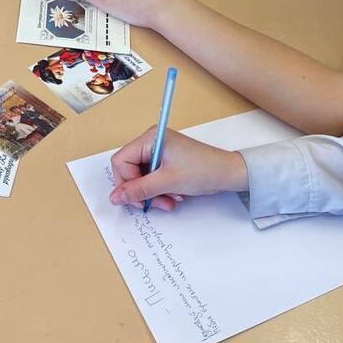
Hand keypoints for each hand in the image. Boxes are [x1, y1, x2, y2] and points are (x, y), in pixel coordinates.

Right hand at [109, 127, 248, 210]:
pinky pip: (153, 180)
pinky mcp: (166, 163)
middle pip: (129, 171)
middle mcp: (152, 142)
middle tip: (154, 204)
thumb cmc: (203, 170)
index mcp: (150, 138)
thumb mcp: (167, 182)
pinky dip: (160, 192)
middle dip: (142, 191)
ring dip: (153, 194)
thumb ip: (138, 190)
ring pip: (141, 179)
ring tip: (170, 201)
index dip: (126, 182)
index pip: (121, 161)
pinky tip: (174, 196)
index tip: (138, 196)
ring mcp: (159, 153)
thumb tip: (115, 197)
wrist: (228, 173)